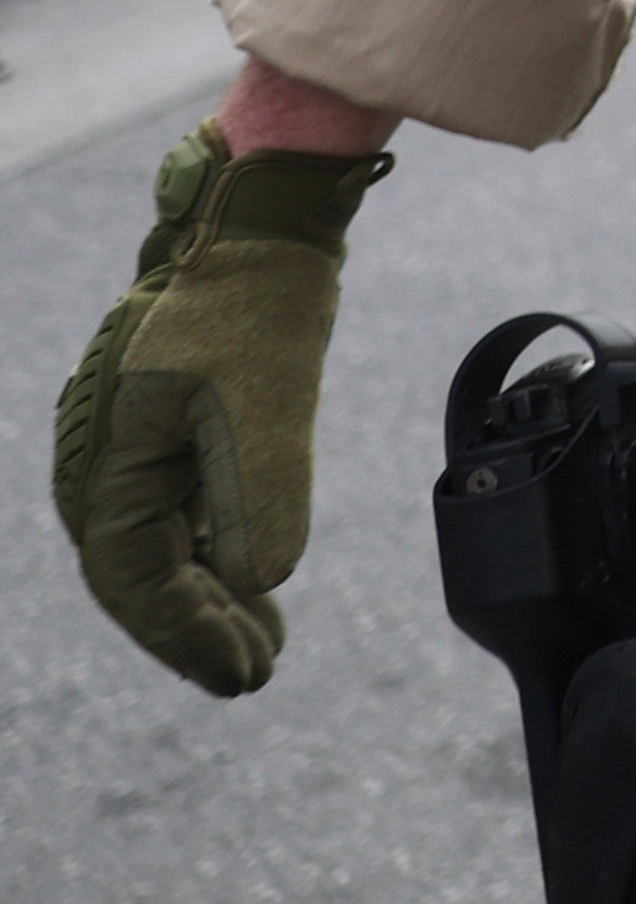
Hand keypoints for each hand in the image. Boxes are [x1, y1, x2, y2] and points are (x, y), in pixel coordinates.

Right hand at [50, 104, 392, 694]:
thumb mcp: (264, 398)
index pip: (135, 580)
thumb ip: (261, 490)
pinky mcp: (168, 434)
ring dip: (209, 601)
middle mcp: (104, 465)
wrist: (254, 226)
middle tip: (254, 677)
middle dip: (195, 632)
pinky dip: (216, 556)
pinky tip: (257, 588)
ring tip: (261, 648)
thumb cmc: (251, 304)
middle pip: (143, 577)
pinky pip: (181, 516)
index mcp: (105, 464)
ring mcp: (132, 450)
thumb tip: (261, 578)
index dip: (187, 635)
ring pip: (163, 551)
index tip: (243, 675)